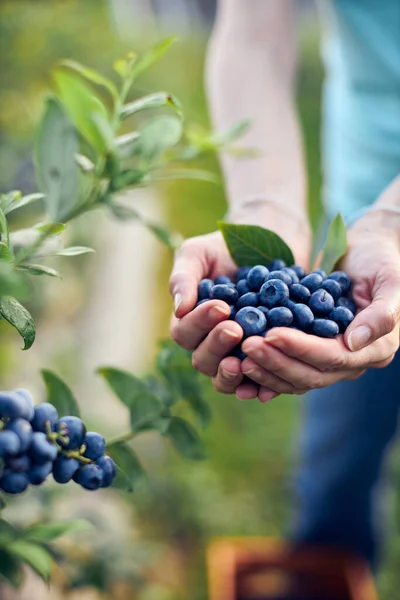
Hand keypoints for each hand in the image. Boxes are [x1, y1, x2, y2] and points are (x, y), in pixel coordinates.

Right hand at [169, 205, 310, 397]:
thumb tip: (179, 310)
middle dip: (217, 346)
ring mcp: (236, 356)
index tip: (220, 306)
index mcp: (189, 322)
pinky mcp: (263, 361)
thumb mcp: (198, 253)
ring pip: (225, 378)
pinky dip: (260, 387)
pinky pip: (258, 383)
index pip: (184, 332)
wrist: (269, 246)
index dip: (199, 323)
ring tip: (246, 358)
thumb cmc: (225, 248)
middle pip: (203, 360)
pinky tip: (268, 384)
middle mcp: (209, 344)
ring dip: (232, 373)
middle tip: (235, 328)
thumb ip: (184, 278)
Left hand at [237, 220, 399, 402]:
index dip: (301, 348)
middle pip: (310, 374)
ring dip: (266, 369)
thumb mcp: (391, 280)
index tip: (271, 334)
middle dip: (276, 362)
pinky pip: (287, 367)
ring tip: (237, 357)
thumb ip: (381, 313)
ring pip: (295, 377)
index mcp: (376, 349)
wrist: (369, 253)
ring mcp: (331, 360)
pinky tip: (239, 363)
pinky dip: (265, 368)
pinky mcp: (313, 352)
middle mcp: (353, 361)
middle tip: (247, 346)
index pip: (333, 357)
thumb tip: (354, 342)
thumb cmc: (383, 261)